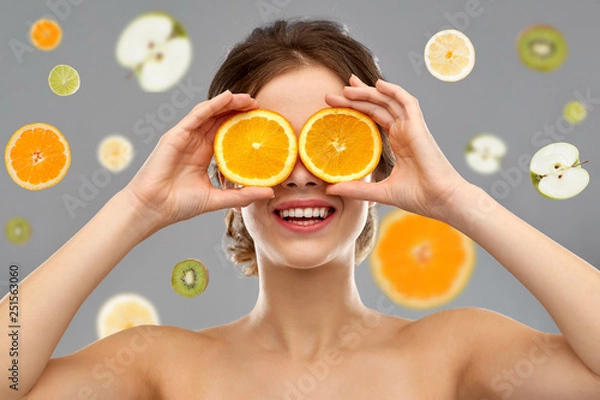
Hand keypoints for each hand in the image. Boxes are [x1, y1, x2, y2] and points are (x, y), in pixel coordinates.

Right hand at [122, 90, 273, 231]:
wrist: (154, 208)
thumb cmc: (179, 205)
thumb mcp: (218, 199)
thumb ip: (242, 195)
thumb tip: (269, 192)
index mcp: (203, 155)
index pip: (226, 134)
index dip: (242, 125)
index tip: (261, 122)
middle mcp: (195, 143)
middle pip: (220, 120)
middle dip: (239, 110)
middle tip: (259, 105)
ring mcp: (185, 137)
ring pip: (210, 113)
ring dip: (229, 103)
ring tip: (249, 99)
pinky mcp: (176, 135)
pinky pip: (197, 115)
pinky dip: (213, 104)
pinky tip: (228, 97)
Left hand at [324, 75, 468, 220]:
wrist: (441, 200)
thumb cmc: (419, 197)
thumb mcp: (380, 192)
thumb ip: (357, 189)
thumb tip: (330, 190)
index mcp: (398, 142)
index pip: (374, 117)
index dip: (357, 107)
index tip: (338, 103)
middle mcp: (404, 131)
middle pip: (378, 106)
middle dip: (357, 97)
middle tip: (333, 94)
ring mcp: (412, 128)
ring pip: (388, 101)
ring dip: (368, 92)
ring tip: (347, 87)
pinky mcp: (419, 128)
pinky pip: (407, 102)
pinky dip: (394, 91)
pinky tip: (378, 84)